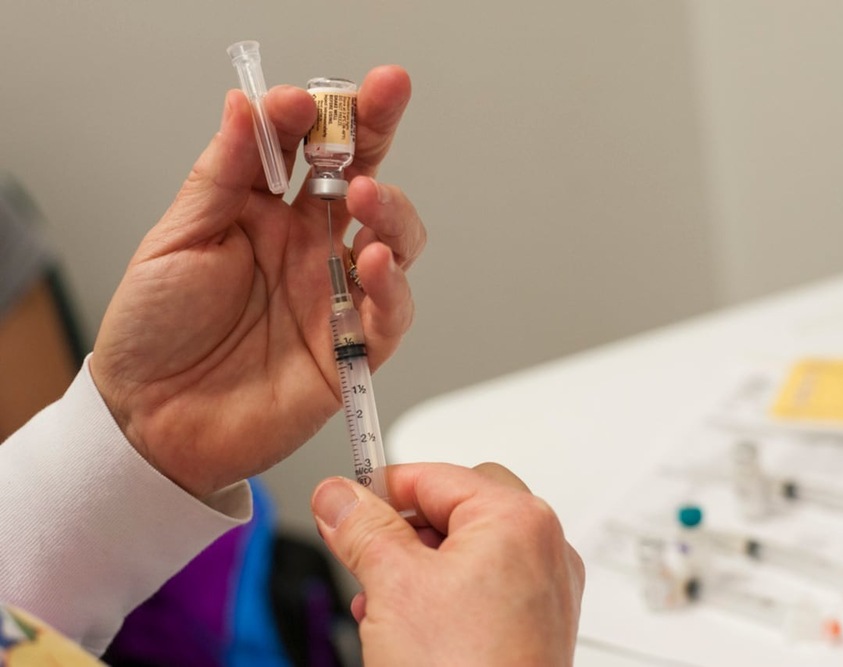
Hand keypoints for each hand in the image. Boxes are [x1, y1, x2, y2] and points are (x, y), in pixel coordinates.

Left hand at [90, 66, 425, 496]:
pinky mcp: (351, 348)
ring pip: (394, 238)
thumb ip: (220, 175)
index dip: (313, 116)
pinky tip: (375, 262)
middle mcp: (309, 248)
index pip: (304, 148)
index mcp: (266, 213)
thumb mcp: (177, 240)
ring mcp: (334, 294)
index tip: (304, 101)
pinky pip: (392, 313)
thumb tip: (246, 104)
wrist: (152, 420)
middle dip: (377, 131)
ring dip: (391, 208)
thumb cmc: (156, 330)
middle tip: (383, 96)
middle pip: (361, 178)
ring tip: (365, 196)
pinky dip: (394, 286)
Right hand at [312, 463, 585, 666]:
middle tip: (363, 553)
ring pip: (469, 548)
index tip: (342, 504)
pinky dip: (446, 593)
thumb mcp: (392, 586)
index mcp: (518, 519)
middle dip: (403, 531)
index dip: (379, 489)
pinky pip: (487, 585)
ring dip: (418, 565)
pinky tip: (410, 625)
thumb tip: (338, 497)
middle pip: (456, 507)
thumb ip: (361, 528)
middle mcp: (544, 547)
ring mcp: (546, 588)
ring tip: (381, 600)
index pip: (434, 476)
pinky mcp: (538, 624)